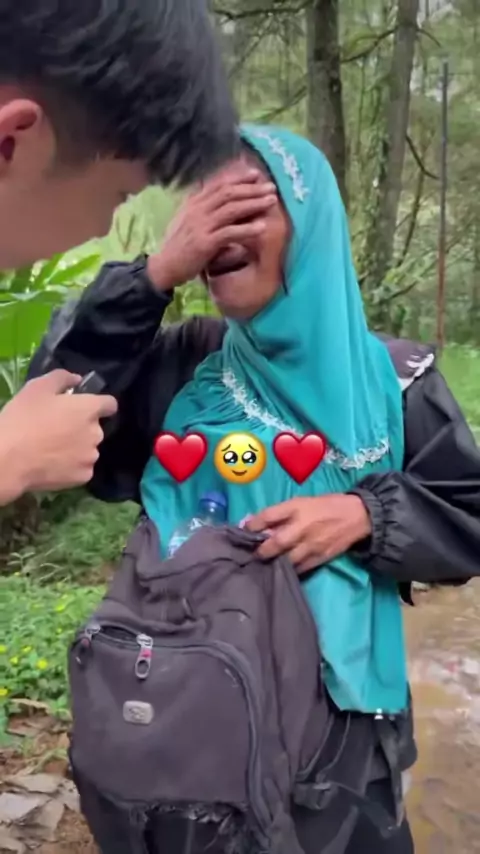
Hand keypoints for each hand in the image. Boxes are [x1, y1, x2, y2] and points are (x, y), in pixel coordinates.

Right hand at [0, 370, 117, 503]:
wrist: (10, 459)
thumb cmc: (23, 419)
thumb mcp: (37, 387)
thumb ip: (62, 378)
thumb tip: (77, 379)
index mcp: (88, 409)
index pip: (109, 404)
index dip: (99, 404)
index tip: (83, 407)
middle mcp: (96, 433)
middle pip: (95, 428)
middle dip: (81, 427)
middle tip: (57, 429)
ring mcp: (91, 457)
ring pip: (88, 449)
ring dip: (77, 448)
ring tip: (53, 450)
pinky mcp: (84, 477)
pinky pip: (82, 468)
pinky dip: (72, 466)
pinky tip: (54, 465)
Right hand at [147, 162, 276, 289]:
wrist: (164, 267)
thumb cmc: (178, 245)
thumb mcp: (187, 219)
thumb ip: (200, 207)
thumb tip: (216, 196)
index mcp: (193, 202)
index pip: (218, 184)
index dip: (238, 177)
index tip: (255, 173)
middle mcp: (197, 210)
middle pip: (228, 193)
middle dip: (251, 188)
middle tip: (271, 186)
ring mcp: (201, 225)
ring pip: (232, 209)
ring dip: (254, 203)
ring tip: (272, 201)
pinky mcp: (205, 243)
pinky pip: (230, 233)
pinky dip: (247, 229)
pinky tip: (262, 227)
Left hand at [245, 495, 371, 574]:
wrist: (357, 516)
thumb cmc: (326, 505)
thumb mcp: (301, 502)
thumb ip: (280, 513)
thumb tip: (253, 522)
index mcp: (296, 508)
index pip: (267, 516)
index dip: (252, 525)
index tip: (243, 531)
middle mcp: (302, 527)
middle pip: (275, 543)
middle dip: (261, 550)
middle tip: (253, 554)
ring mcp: (311, 545)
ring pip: (286, 560)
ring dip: (273, 563)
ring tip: (264, 565)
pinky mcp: (319, 559)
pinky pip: (299, 568)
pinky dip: (288, 569)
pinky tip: (281, 570)